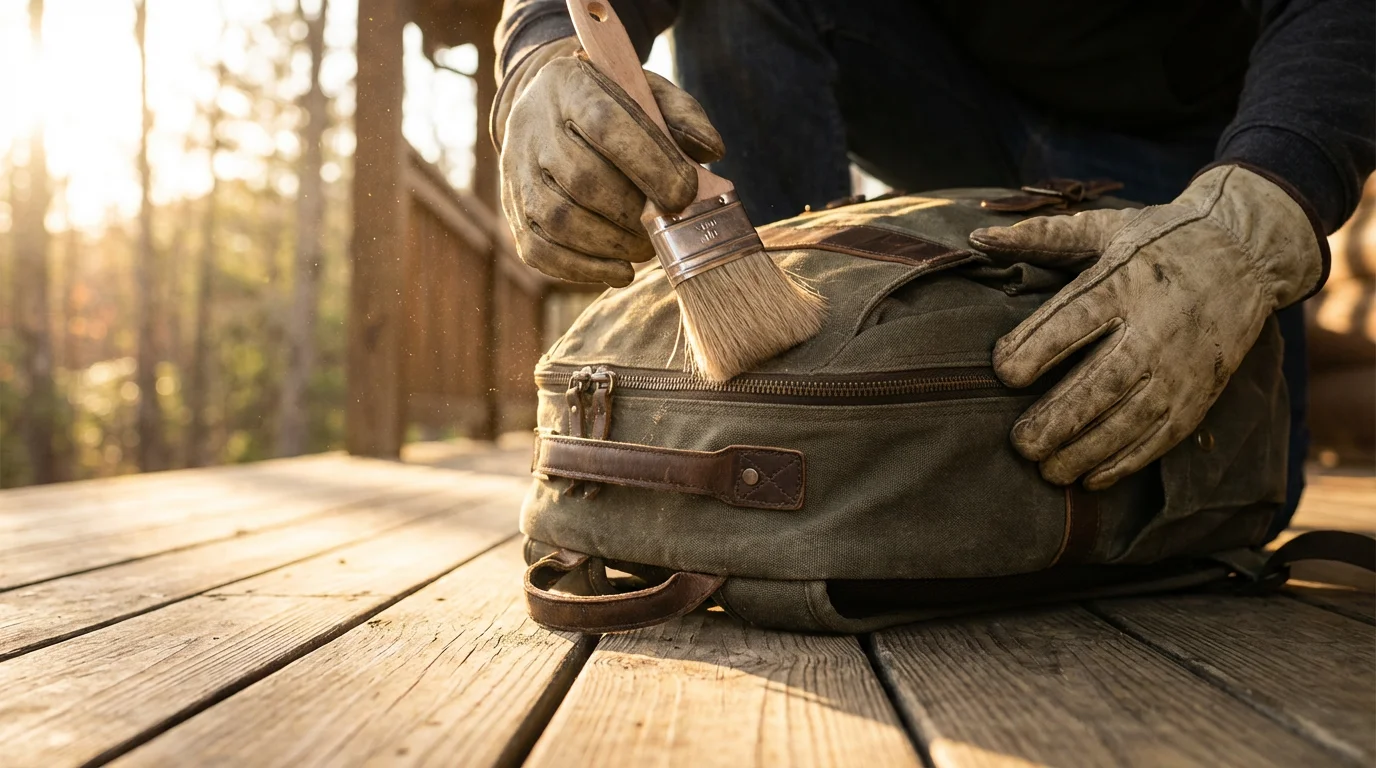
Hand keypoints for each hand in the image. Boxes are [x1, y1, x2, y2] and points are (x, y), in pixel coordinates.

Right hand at [493, 38, 724, 286]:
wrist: (548, 110)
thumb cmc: (612, 107)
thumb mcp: (648, 94)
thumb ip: (682, 116)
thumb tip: (711, 151)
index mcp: (569, 84)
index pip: (605, 123)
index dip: (649, 163)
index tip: (684, 194)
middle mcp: (532, 125)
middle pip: (581, 178)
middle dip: (633, 213)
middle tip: (665, 227)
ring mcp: (516, 171)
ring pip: (558, 219)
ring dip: (612, 245)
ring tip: (646, 247)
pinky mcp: (513, 211)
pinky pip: (539, 251)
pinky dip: (584, 269)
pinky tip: (620, 270)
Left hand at [970, 165, 1326, 489]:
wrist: (1246, 253)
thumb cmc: (1162, 240)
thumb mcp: (1105, 227)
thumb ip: (1043, 237)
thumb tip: (978, 235)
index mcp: (1123, 284)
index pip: (1070, 324)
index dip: (1031, 352)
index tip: (1003, 373)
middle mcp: (1153, 330)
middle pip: (1098, 384)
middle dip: (1056, 420)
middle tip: (1020, 444)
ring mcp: (1179, 367)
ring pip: (1128, 421)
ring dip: (1086, 451)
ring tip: (1049, 470)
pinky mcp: (1199, 394)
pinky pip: (1160, 438)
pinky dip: (1125, 463)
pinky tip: (1091, 478)